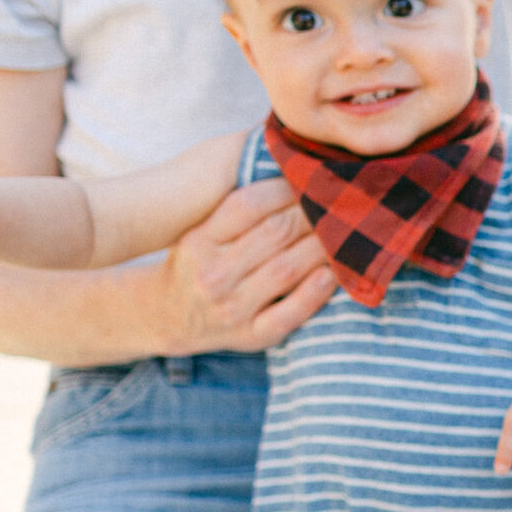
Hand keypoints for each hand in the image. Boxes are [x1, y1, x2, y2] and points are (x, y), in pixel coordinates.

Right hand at [152, 177, 334, 353]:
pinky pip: (290, 314)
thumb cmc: (196, 265)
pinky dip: (315, 293)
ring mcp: (232, 307)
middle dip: (311, 214)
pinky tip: (334, 275)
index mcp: (199, 241)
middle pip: (274, 234)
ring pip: (286, 269)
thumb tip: (288, 175)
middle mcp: (213, 274)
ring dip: (321, 248)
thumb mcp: (200, 233)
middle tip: (338, 202)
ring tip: (344, 232)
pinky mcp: (251, 336)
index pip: (247, 205)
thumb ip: (235, 212)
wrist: (167, 317)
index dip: (285, 188)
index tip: (308, 179)